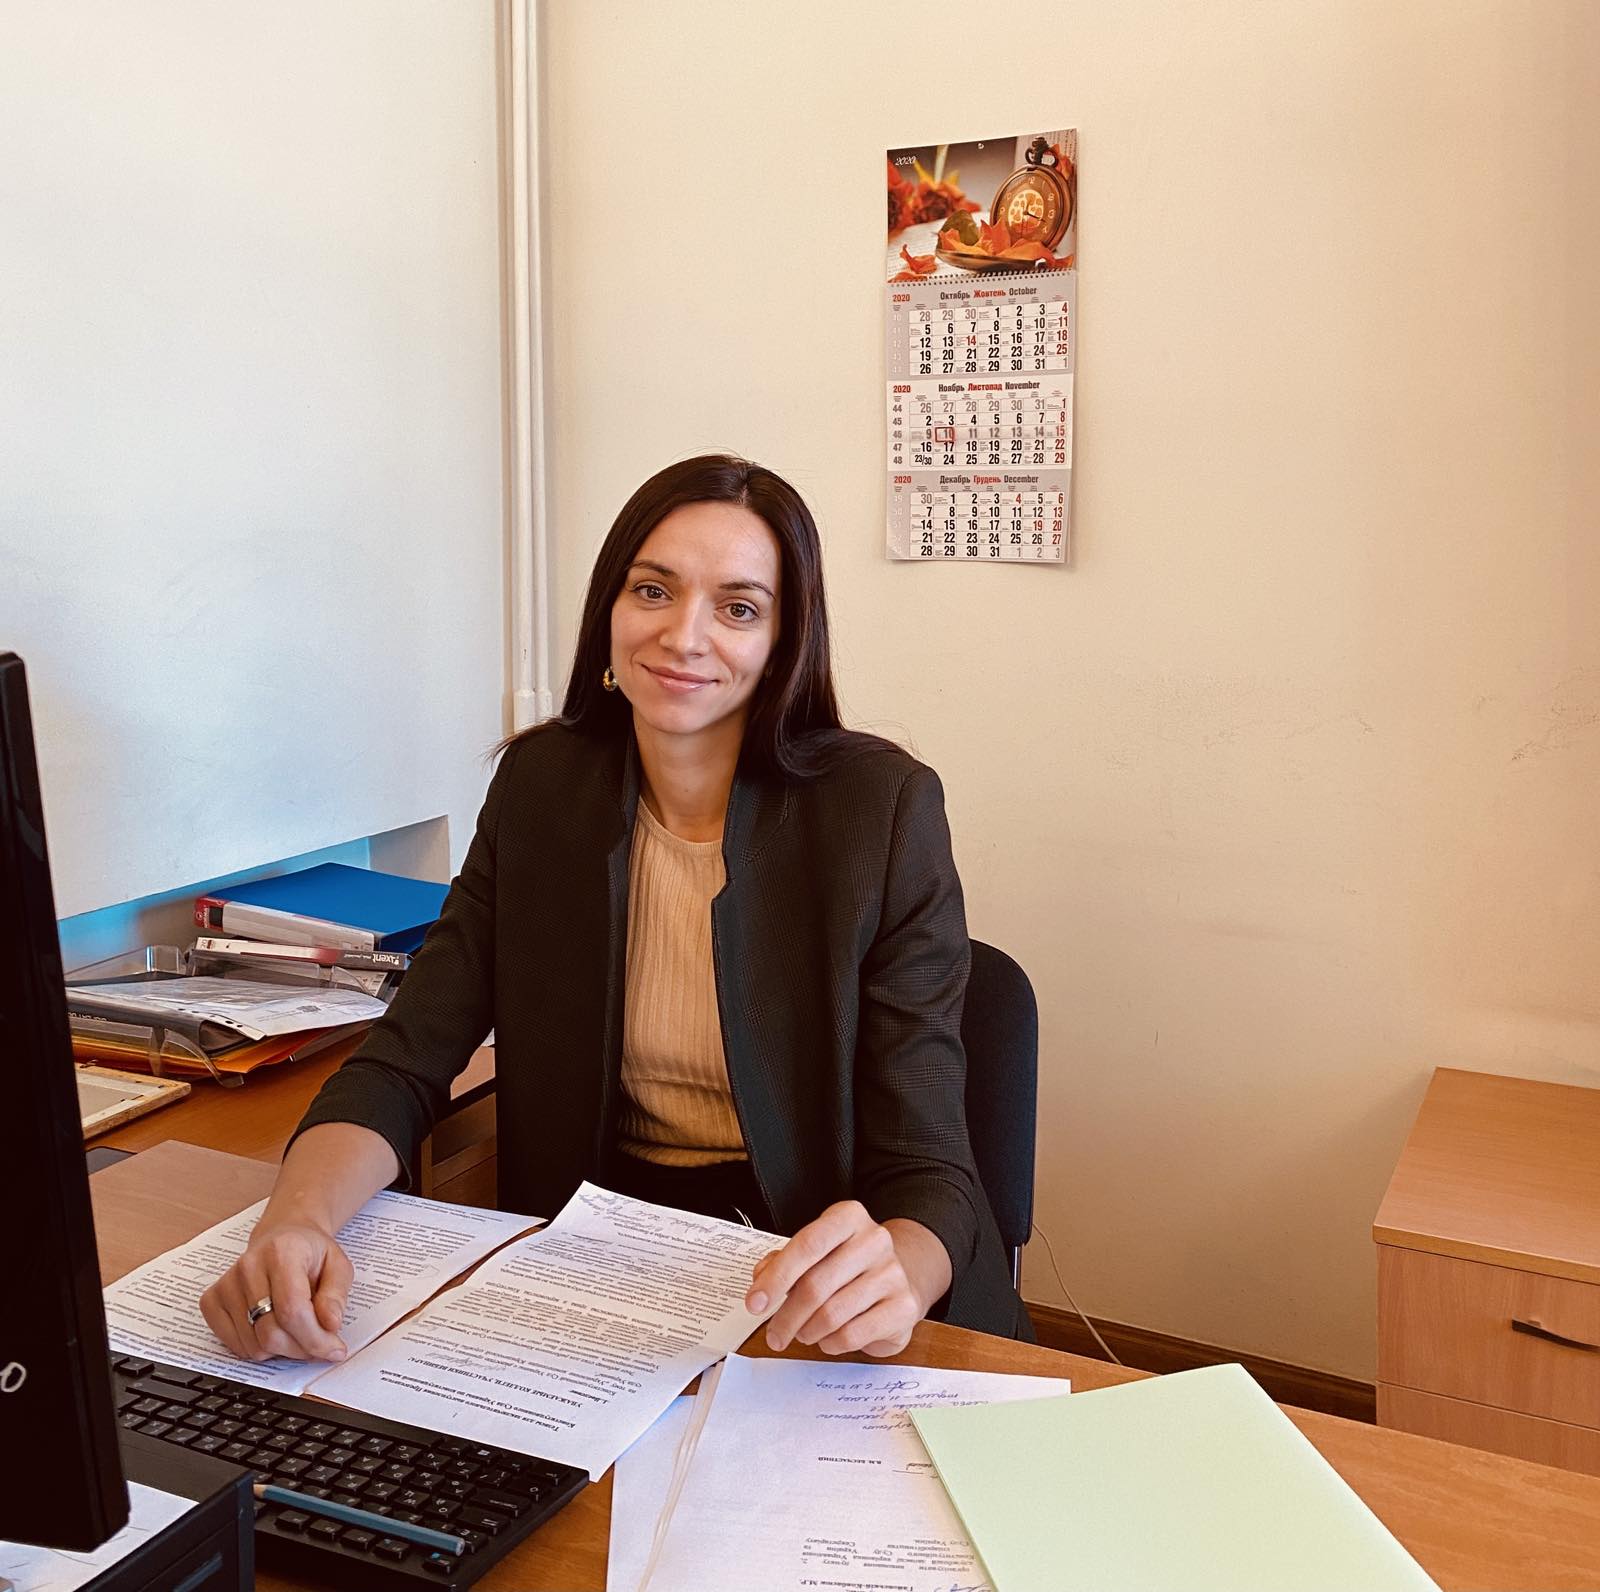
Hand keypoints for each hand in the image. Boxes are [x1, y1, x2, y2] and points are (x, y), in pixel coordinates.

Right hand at [199, 1220, 352, 1363]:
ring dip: (283, 1351)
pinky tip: (274, 1329)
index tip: (334, 1349)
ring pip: (254, 1346)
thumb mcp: (338, 1266)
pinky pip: (236, 1346)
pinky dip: (260, 1349)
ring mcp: (225, 1285)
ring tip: (298, 1331)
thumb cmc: (309, 1254)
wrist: (282, 1238)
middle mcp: (248, 1267)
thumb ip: (336, 1295)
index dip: (316, 1338)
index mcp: (282, 1252)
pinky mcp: (212, 1302)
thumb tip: (330, 1325)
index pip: (292, 1310)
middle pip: (271, 1333)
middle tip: (320, 1344)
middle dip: (302, 1349)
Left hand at [744, 1201, 946, 1358]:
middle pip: (816, 1285)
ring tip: (803, 1333)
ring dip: (807, 1331)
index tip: (754, 1303)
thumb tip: (761, 1278)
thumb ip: (783, 1261)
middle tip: (774, 1335)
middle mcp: (874, 1240)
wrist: (900, 1277)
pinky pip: (853, 1335)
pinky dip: (831, 1343)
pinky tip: (828, 1338)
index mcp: (848, 1217)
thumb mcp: (815, 1251)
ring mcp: (893, 1273)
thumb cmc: (847, 1265)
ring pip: (832, 1314)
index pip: (807, 1245)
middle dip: (786, 1316)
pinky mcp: (904, 1307)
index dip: (776, 1277)